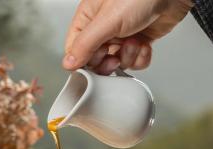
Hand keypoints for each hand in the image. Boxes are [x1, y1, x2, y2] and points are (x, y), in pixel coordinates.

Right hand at [63, 0, 192, 74]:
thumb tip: (68, 63)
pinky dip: (141, 57)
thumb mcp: (107, 20)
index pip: (75, 48)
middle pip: (96, 59)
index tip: (93, 66)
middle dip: (108, 61)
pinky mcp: (140, 40)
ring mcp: (122, 35)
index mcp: (89, 17)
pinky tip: (145, 45)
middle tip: (115, 57)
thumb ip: (85, 44)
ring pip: (117, 61)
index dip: (83, 61)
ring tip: (134, 42)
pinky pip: (135, 61)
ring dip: (128, 57)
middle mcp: (104, 27)